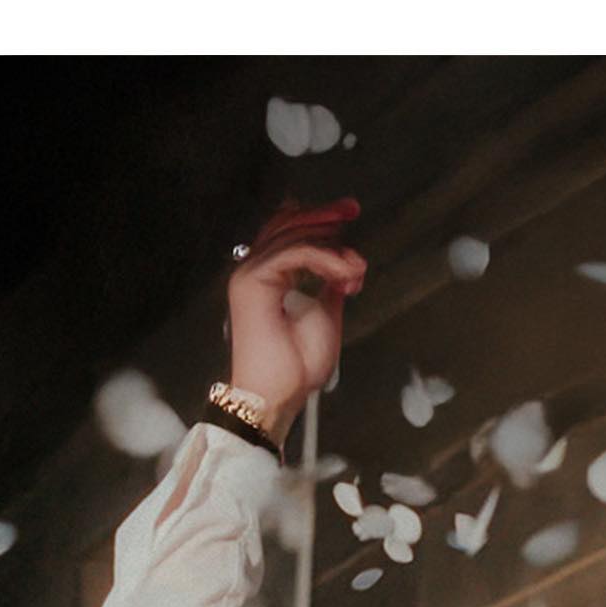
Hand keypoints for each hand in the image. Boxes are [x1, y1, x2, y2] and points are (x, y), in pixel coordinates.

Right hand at [225, 198, 366, 434]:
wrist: (277, 396)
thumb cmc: (295, 366)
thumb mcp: (324, 313)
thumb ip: (328, 283)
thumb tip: (343, 262)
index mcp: (269, 275)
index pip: (289, 231)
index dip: (319, 217)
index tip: (349, 213)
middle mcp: (255, 269)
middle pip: (287, 222)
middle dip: (325, 215)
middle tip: (352, 211)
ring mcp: (250, 274)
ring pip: (292, 234)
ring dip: (332, 245)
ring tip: (355, 266)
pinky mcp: (253, 282)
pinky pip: (295, 254)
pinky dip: (325, 259)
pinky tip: (344, 274)